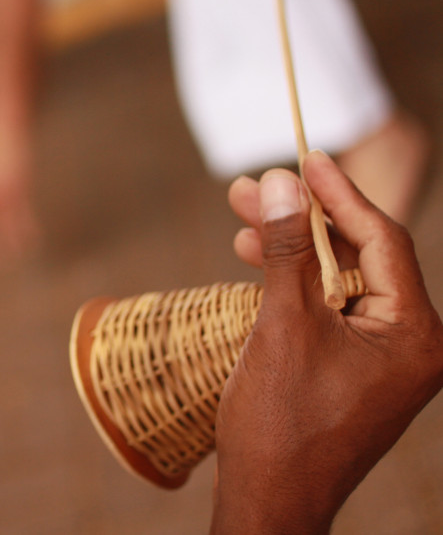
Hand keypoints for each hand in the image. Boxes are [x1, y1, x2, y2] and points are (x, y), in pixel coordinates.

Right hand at [212, 151, 442, 532]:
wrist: (268, 502)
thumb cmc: (279, 423)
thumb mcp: (281, 325)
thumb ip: (284, 250)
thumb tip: (280, 182)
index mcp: (415, 334)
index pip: (382, 241)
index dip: (339, 194)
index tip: (306, 156)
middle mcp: (412, 344)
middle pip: (357, 257)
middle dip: (301, 220)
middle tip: (252, 188)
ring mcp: (384, 359)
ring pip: (338, 282)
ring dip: (289, 250)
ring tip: (240, 219)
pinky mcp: (356, 370)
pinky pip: (330, 310)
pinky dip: (294, 285)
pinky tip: (255, 264)